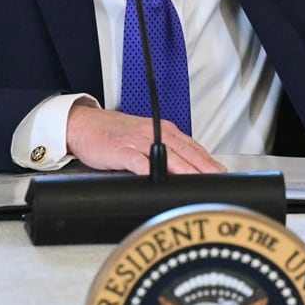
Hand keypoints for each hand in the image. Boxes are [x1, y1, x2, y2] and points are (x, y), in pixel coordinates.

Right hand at [65, 103, 226, 174]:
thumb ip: (164, 150)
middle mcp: (155, 133)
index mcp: (164, 130)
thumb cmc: (114, 134)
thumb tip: (184, 168)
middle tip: (217, 178)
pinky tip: (160, 178)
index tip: (221, 172)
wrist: (84, 124)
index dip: (208, 160)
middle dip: (203, 166)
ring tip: (197, 180)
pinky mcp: (121, 151)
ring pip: (167, 156)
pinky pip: (138, 161)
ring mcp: (138, 142)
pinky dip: (150, 170)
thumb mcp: (146, 137)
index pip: (192, 146)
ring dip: (184, 169)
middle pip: (185, 151)